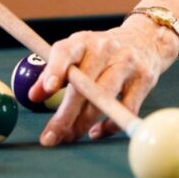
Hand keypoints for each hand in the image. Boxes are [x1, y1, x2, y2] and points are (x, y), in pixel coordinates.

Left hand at [28, 16, 178, 144]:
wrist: (146, 39)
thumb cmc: (102, 52)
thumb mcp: (77, 53)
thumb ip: (54, 71)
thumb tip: (32, 96)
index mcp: (83, 40)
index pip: (66, 52)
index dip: (55, 70)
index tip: (47, 90)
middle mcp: (106, 48)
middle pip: (83, 84)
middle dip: (64, 116)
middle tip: (49, 138)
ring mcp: (127, 62)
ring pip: (102, 98)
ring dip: (83, 124)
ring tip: (70, 136)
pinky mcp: (144, 78)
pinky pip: (125, 109)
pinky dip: (108, 126)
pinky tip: (96, 131)